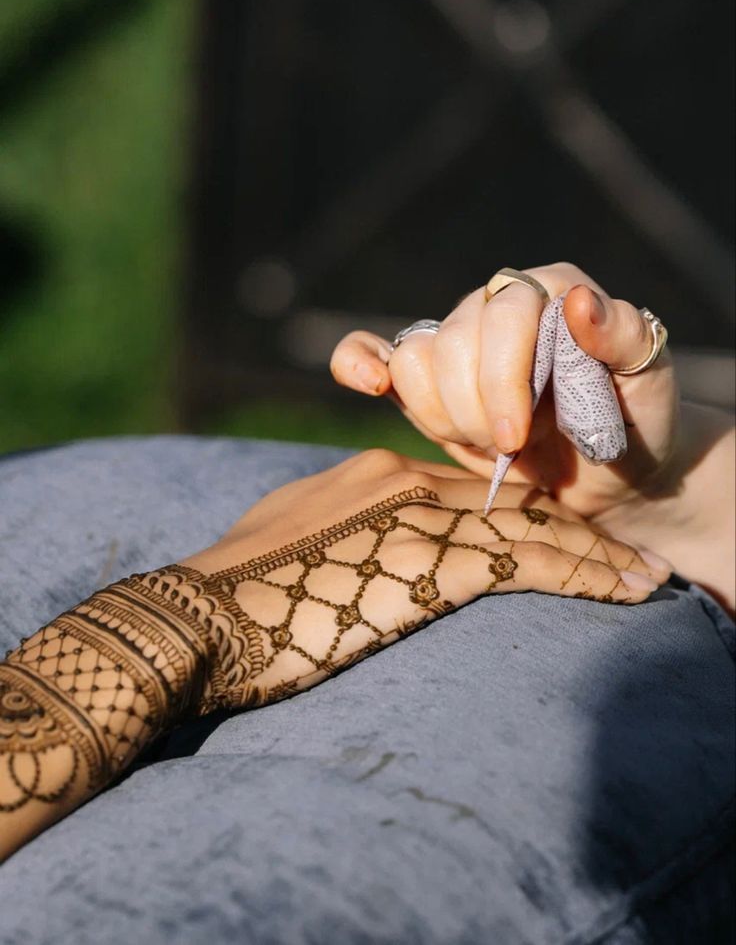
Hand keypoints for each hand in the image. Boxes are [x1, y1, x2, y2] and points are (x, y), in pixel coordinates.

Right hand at [179, 449, 668, 710]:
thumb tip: (358, 551)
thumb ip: (340, 536)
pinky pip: (528, 561)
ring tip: (643, 577)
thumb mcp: (291, 546)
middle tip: (626, 557)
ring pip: (532, 527)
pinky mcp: (431, 561)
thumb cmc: (233, 595)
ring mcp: (420, 517)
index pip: (470, 494)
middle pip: (511, 502)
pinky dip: (584, 574)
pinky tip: (623, 589)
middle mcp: (404, 482)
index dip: (524, 515)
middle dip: (573, 530)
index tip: (563, 539)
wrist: (201, 613)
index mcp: (372, 477)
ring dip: (595, 555)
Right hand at [330, 263, 679, 518]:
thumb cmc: (638, 424)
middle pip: (449, 345)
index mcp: (550, 289)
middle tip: (516, 450)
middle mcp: (497, 305)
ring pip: (412, 365)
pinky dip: (357, 362)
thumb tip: (579, 300)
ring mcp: (457, 341)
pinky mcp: (429, 381)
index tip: (520, 439)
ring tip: (492, 445)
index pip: (503, 315)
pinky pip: (374, 353)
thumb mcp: (650, 383)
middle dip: (477, 413)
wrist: (613, 475)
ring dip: (445, 418)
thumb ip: (624, 338)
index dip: (501, 380)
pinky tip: (368, 384)